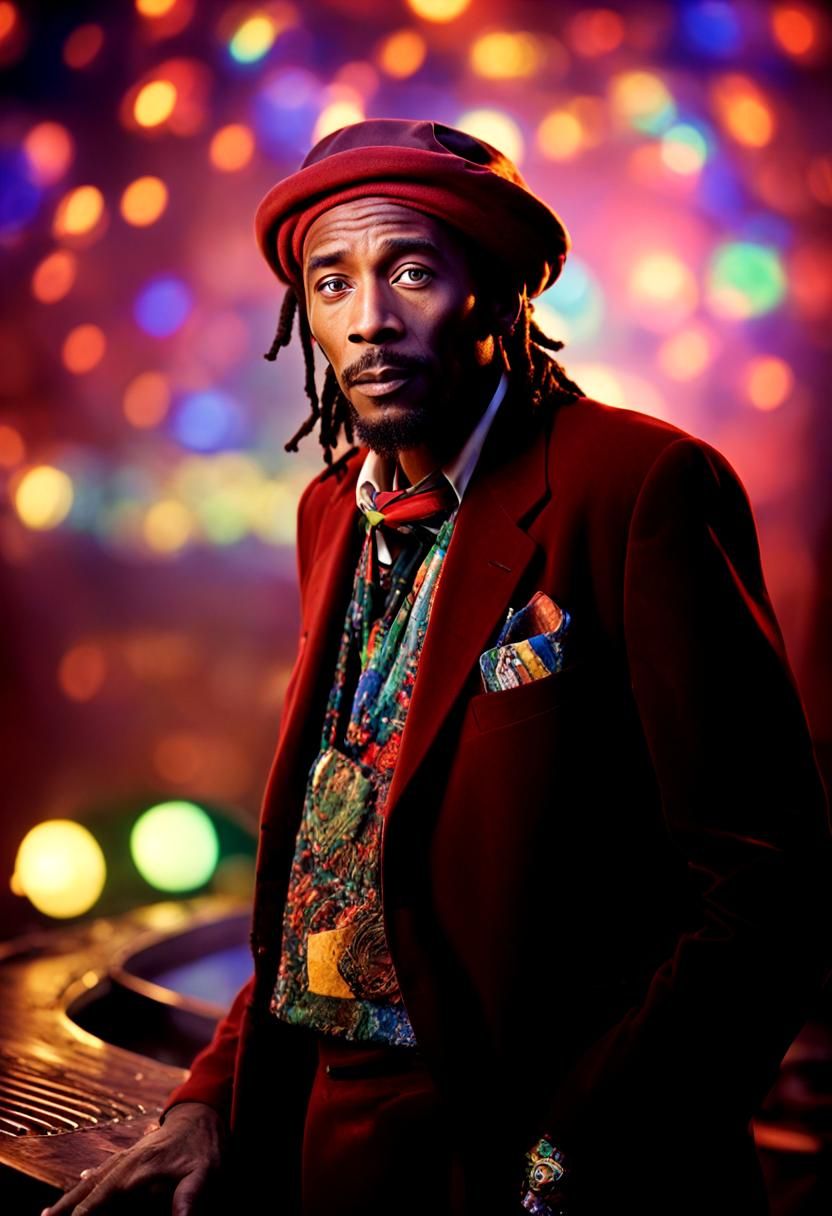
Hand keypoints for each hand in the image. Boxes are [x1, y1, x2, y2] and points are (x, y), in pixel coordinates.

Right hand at [41, 1100, 228, 1215]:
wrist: (203, 1110)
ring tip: (47, 1214)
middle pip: (87, 1193)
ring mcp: (125, 1158)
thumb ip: (189, 1199)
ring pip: (90, 1182)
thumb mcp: (204, 1173)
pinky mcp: (132, 1154)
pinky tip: (80, 1180)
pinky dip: (87, 1180)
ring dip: (69, 1199)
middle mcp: (124, 1165)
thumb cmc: (205, 1144)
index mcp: (136, 1173)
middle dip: (65, 1210)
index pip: (98, 1204)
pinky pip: (102, 1169)